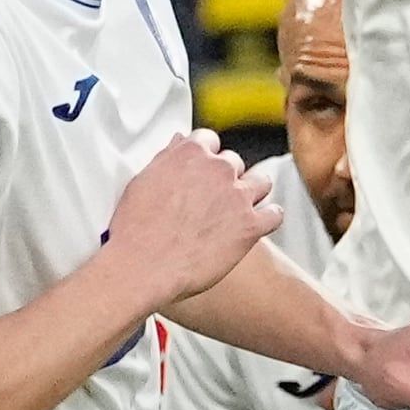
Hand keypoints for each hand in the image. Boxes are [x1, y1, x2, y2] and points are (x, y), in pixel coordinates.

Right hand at [107, 131, 280, 308]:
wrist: (140, 268)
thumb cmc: (135, 230)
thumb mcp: (142, 182)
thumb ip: (167, 158)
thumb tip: (180, 141)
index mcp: (191, 153)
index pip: (211, 141)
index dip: (206, 158)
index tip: (202, 172)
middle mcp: (219, 169)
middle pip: (234, 163)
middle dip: (224, 180)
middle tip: (210, 202)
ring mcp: (238, 196)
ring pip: (261, 182)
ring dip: (251, 193)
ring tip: (237, 211)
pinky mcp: (250, 225)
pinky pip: (274, 214)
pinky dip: (268, 219)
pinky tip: (257, 225)